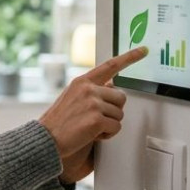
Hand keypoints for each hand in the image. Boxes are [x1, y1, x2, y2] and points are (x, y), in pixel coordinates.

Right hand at [38, 46, 148, 178]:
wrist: (45, 139)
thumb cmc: (58, 122)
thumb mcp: (72, 98)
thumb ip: (91, 90)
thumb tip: (111, 86)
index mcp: (82, 82)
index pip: (110, 66)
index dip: (129, 57)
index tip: (144, 50)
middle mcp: (88, 89)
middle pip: (121, 97)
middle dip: (113, 111)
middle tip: (96, 119)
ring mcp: (93, 103)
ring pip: (120, 114)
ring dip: (109, 124)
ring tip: (90, 128)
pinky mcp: (97, 119)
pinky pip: (116, 127)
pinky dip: (107, 135)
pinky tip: (92, 135)